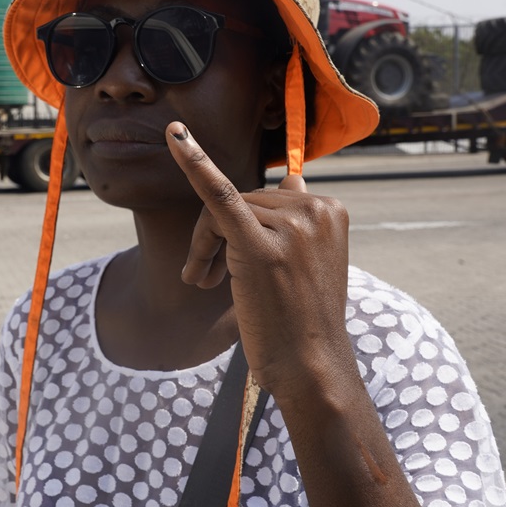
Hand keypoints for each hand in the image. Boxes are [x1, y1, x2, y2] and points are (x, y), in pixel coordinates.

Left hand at [166, 121, 353, 401]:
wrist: (312, 368)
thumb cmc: (304, 319)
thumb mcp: (310, 260)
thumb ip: (297, 215)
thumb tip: (292, 176)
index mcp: (329, 208)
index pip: (263, 197)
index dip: (234, 228)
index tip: (229, 261)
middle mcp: (315, 210)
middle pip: (239, 200)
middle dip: (211, 238)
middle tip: (202, 278)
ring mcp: (290, 227)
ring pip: (218, 213)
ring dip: (201, 249)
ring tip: (203, 281)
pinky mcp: (259, 247)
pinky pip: (219, 196)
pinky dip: (194, 163)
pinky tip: (176, 138)